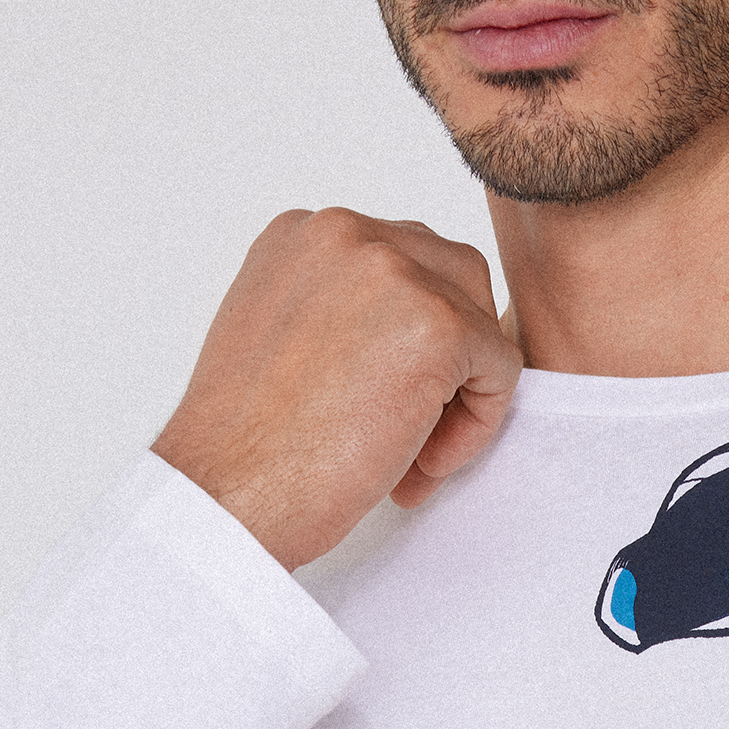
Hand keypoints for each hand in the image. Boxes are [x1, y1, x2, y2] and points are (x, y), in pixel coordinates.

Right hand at [152, 210, 522, 567]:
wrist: (229, 496)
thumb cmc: (249, 450)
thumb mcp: (283, 344)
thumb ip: (343, 317)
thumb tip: (406, 337)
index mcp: (303, 235)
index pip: (400, 265)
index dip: (406, 348)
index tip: (371, 412)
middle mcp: (345, 233)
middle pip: (453, 278)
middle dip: (446, 362)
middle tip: (405, 441)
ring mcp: (393, 270)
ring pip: (479, 321)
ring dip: (461, 394)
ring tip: (414, 457)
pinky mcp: (437, 324)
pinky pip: (500, 368)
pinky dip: (477, 426)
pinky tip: (422, 467)